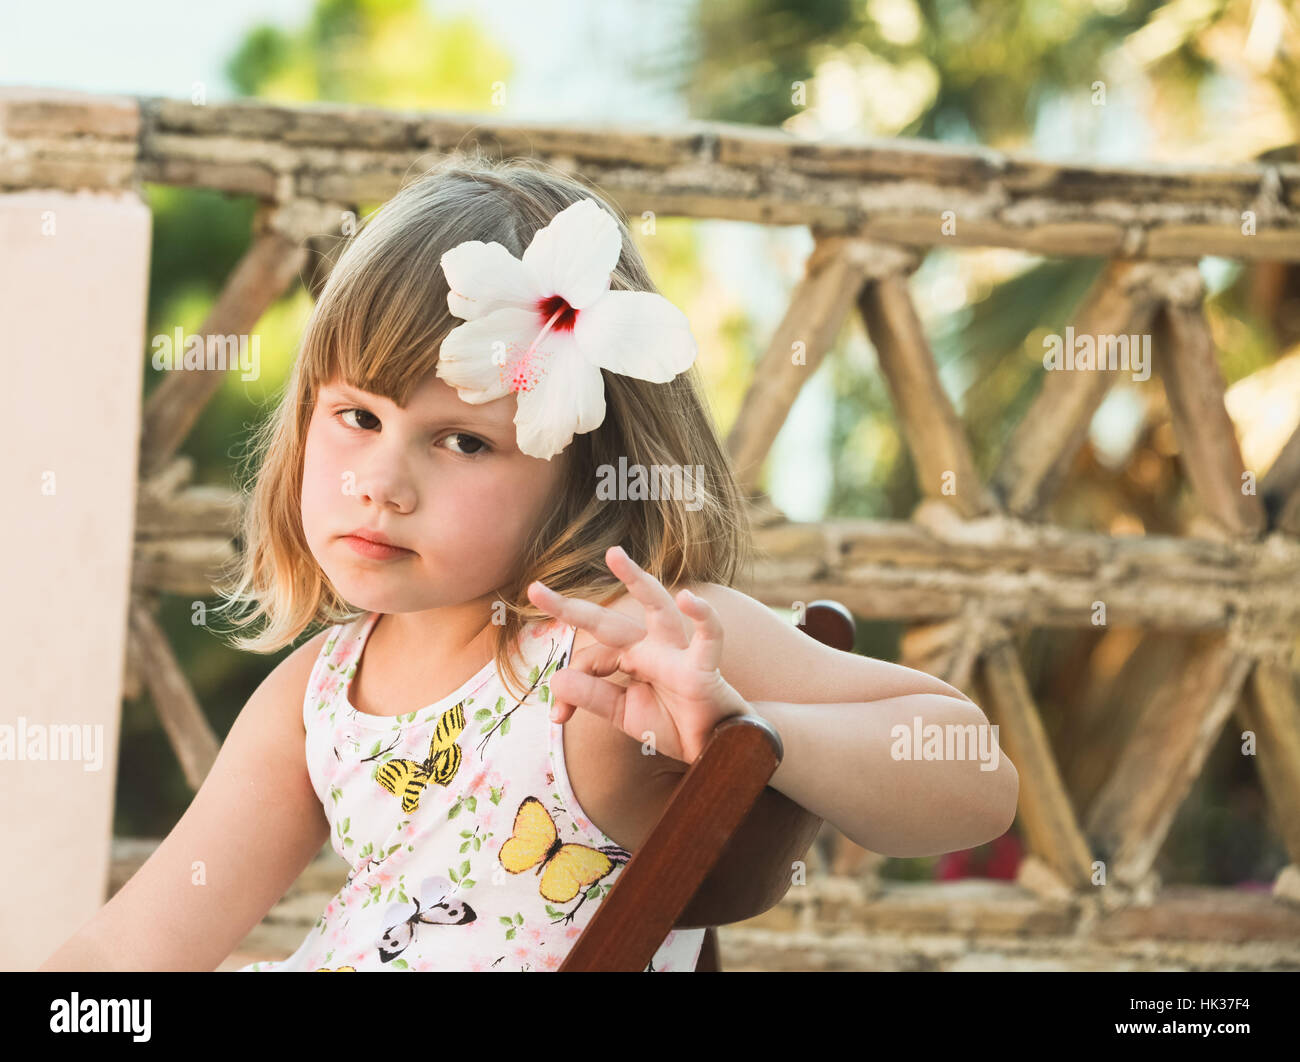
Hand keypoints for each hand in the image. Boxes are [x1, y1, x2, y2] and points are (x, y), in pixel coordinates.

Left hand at [526, 545, 753, 763]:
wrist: (715, 748)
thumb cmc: (675, 724)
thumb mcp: (623, 714)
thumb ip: (592, 696)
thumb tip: (556, 679)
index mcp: (631, 660)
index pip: (592, 660)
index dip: (570, 689)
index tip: (558, 718)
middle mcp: (651, 648)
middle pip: (609, 622)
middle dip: (573, 607)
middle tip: (534, 589)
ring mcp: (677, 653)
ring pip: (657, 609)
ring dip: (638, 580)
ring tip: (614, 555)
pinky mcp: (703, 666)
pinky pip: (708, 636)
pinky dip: (703, 617)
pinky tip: (687, 598)